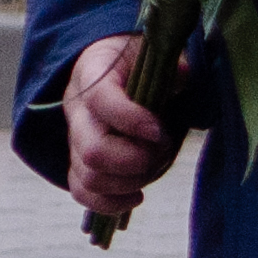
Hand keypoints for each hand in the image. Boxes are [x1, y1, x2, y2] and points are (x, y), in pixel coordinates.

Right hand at [59, 30, 186, 219]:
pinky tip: (137, 195)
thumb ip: (171, 65)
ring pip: (89, 178)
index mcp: (92, 72)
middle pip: (92, 150)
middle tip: (161, 150)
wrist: (118, 70)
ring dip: (129, 182)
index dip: (130, 120)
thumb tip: (182, 75)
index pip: (99, 100)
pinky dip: (111, 204)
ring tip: (153, 166)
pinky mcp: (80, 164)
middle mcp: (76, 109)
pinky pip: (83, 193)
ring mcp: (75, 140)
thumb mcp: (156, 53)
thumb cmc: (140, 61)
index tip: (159, 131)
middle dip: (135, 161)